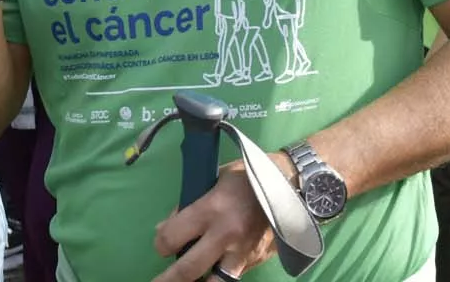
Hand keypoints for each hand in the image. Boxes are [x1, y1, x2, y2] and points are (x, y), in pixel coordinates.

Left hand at [150, 162, 279, 281]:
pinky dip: (219, 276)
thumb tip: (164, 229)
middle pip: (189, 269)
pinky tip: (211, 273)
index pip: (172, 236)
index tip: (160, 245)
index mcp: (211, 209)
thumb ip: (188, 205)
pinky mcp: (255, 261)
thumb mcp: (212, 180)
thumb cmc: (246, 178)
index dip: (160, 243)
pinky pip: (232, 276)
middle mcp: (225, 235)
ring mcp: (242, 252)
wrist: (288, 185)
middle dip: (169, 280)